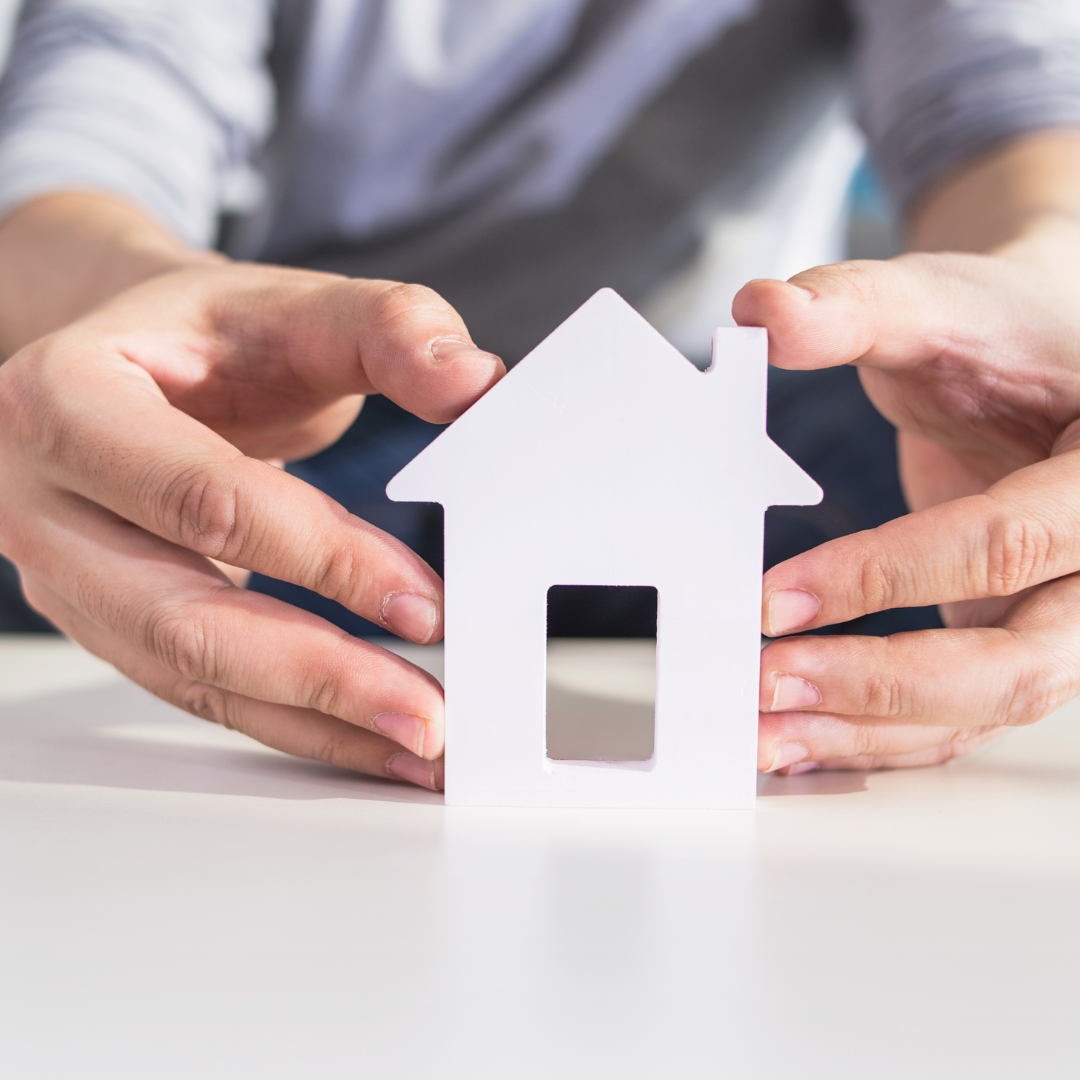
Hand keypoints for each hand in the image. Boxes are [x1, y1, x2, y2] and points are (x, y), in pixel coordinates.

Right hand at [0, 261, 503, 788]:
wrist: (134, 361)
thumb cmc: (208, 335)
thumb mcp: (291, 304)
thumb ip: (389, 328)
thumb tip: (473, 383)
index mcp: (68, 401)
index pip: (207, 501)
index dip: (324, 560)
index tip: (426, 605)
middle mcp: (43, 502)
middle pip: (184, 621)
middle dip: (319, 679)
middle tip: (427, 718)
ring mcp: (65, 575)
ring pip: (190, 675)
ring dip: (311, 722)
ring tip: (415, 745)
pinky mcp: (106, 620)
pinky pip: (198, 687)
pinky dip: (289, 719)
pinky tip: (364, 735)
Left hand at [734, 249, 1079, 773]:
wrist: (1045, 372)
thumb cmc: (1005, 336)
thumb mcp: (941, 304)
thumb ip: (856, 306)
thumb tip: (759, 312)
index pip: (1004, 543)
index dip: (884, 577)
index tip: (773, 600)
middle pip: (1014, 665)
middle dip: (879, 685)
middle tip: (763, 685)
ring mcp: (1071, 619)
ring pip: (983, 709)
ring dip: (867, 732)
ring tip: (760, 736)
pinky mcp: (1020, 642)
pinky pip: (959, 712)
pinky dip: (880, 733)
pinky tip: (798, 736)